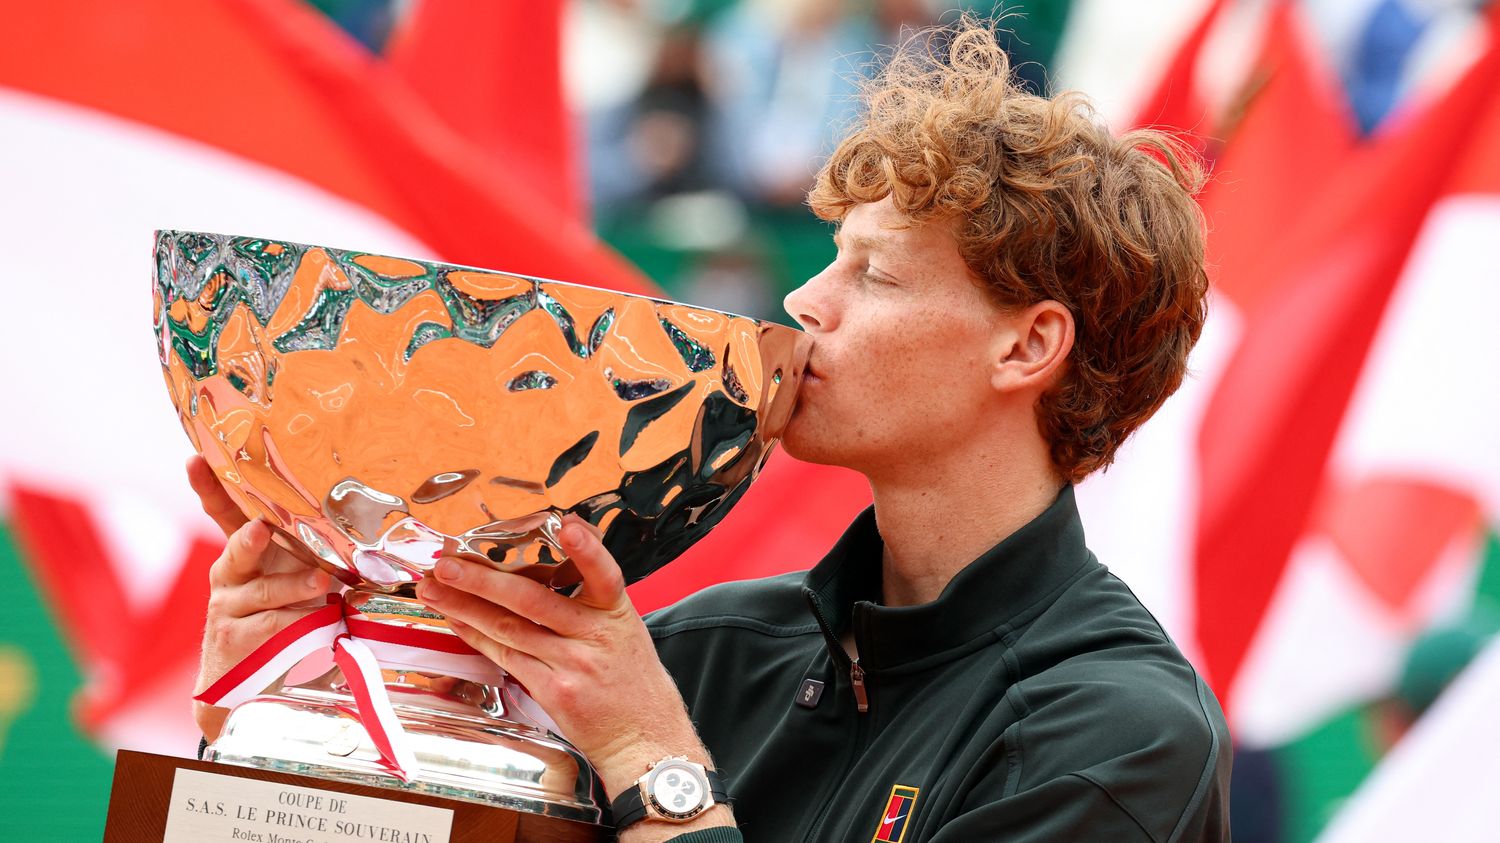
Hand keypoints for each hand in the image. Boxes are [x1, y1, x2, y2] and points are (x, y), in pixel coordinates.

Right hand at [187, 456, 329, 740]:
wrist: (245, 680)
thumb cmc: (280, 613)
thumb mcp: (291, 573)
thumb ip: (307, 548)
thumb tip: (354, 518)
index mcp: (243, 552)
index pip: (224, 513)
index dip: (210, 486)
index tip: (197, 458)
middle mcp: (228, 574)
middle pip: (237, 550)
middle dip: (248, 540)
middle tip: (260, 530)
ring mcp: (228, 606)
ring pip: (264, 591)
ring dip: (293, 586)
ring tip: (319, 582)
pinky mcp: (235, 638)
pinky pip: (271, 625)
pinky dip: (297, 622)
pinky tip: (316, 619)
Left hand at [415, 517, 735, 837]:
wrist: (643, 738)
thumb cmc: (633, 682)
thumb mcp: (626, 630)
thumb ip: (593, 600)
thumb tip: (551, 568)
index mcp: (617, 614)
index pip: (604, 575)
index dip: (586, 550)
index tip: (566, 524)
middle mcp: (594, 636)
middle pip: (532, 601)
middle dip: (483, 579)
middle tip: (448, 563)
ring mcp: (571, 665)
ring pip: (509, 628)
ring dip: (465, 606)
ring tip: (435, 588)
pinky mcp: (553, 690)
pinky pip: (507, 657)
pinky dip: (478, 636)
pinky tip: (458, 620)